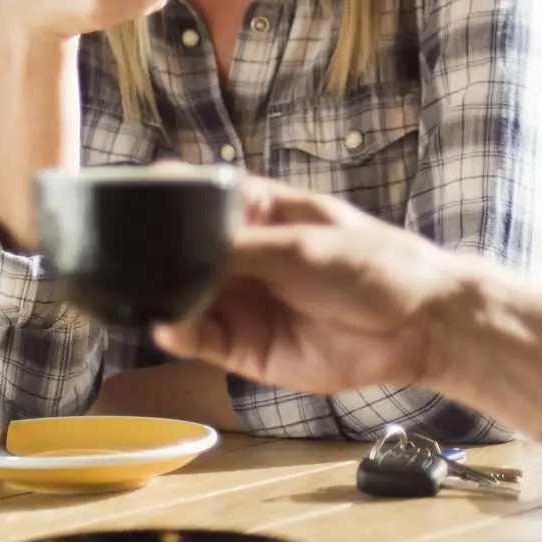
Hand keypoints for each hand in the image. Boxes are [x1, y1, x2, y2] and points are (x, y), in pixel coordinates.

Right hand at [155, 181, 477, 394]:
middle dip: (158, 255)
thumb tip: (184, 244)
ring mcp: (242, 303)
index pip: (204, 202)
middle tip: (124, 254)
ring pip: (185, 297)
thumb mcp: (304, 245)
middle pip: (186, 254)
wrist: (416, 326)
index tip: (134, 193)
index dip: (172, 198)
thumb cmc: (373, 266)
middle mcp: (244, 257)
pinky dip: (180, 333)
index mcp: (261, 214)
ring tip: (141, 291)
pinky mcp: (246, 348)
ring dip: (163, 295)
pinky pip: (201, 339)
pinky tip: (169, 326)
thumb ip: (243, 246)